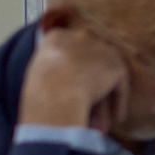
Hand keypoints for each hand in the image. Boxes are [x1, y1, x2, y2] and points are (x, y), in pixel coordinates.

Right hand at [20, 11, 130, 133]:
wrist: (56, 92)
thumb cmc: (38, 90)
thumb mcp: (35, 73)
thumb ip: (48, 68)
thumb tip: (55, 80)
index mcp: (56, 37)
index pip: (67, 47)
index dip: (71, 65)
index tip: (71, 80)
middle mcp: (80, 37)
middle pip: (89, 57)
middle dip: (91, 75)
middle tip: (90, 96)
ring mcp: (101, 49)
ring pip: (105, 73)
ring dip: (105, 94)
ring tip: (104, 115)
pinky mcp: (116, 65)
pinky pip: (119, 86)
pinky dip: (118, 102)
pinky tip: (116, 117)